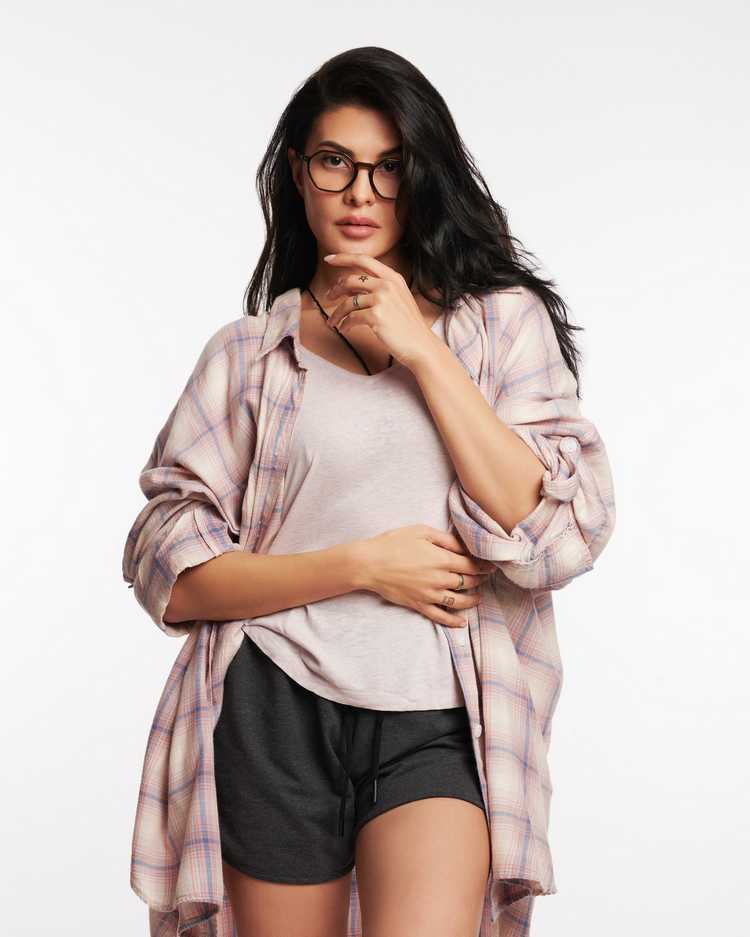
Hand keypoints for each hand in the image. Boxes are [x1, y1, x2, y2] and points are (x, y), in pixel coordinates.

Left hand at [323, 253, 439, 369]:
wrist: (420, 344)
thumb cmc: (407, 325)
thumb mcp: (397, 298)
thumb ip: (378, 288)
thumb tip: (350, 287)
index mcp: (393, 277)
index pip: (364, 259)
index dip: (344, 257)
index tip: (329, 258)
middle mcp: (387, 284)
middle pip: (351, 280)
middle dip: (335, 289)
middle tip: (328, 297)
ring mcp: (382, 299)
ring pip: (348, 302)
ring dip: (337, 313)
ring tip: (333, 322)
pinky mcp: (376, 316)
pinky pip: (351, 318)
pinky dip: (345, 324)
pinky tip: (344, 329)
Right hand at [355, 524, 494, 628]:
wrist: (369, 564)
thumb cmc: (393, 543)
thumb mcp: (421, 531)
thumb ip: (445, 539)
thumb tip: (463, 545)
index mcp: (442, 559)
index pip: (471, 565)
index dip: (483, 566)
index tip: (490, 566)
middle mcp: (439, 579)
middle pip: (468, 582)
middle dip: (479, 580)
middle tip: (485, 578)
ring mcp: (430, 594)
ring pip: (459, 601)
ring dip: (472, 600)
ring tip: (478, 598)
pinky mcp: (419, 605)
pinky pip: (441, 617)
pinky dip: (454, 622)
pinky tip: (463, 623)